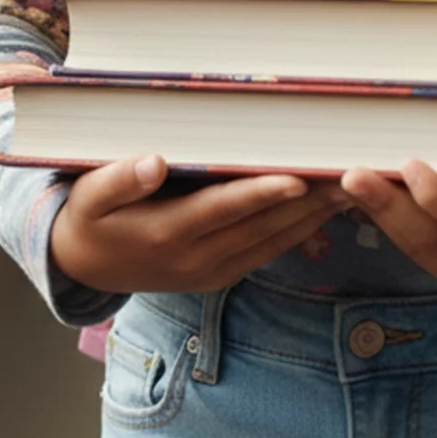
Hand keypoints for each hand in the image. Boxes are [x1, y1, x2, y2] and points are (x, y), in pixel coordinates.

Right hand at [49, 154, 348, 293]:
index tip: (298, 178)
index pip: (224, 209)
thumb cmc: (90, 217)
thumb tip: (152, 162)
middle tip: (347, 172)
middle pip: (261, 227)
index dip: (261, 193)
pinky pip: (267, 251)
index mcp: (167, 233)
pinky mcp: (220, 275)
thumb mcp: (89, 196)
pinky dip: (299, 231)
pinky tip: (325, 209)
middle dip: (307, 202)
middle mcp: (196, 258)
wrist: (84, 267)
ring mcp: (211, 271)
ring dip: (313, 217)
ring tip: (352, 186)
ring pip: (273, 242)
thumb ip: (119, 179)